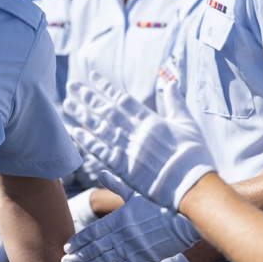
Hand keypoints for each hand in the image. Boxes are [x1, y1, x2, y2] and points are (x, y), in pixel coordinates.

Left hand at [63, 171, 199, 261]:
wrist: (189, 216)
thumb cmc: (163, 199)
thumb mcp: (138, 189)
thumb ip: (117, 184)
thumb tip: (101, 173)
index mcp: (121, 218)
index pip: (94, 232)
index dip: (79, 241)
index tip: (66, 247)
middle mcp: (125, 235)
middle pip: (96, 249)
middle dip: (79, 257)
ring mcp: (135, 248)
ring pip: (107, 260)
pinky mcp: (146, 257)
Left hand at [64, 74, 214, 210]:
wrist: (193, 184)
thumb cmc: (194, 156)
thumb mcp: (187, 123)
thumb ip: (175, 102)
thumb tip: (170, 82)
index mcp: (151, 120)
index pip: (123, 99)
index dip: (106, 87)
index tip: (91, 76)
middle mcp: (136, 132)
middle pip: (107, 111)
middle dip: (88, 97)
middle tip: (72, 85)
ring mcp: (128, 149)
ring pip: (100, 128)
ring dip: (82, 115)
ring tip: (68, 104)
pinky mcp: (124, 168)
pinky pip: (101, 152)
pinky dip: (87, 141)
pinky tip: (74, 131)